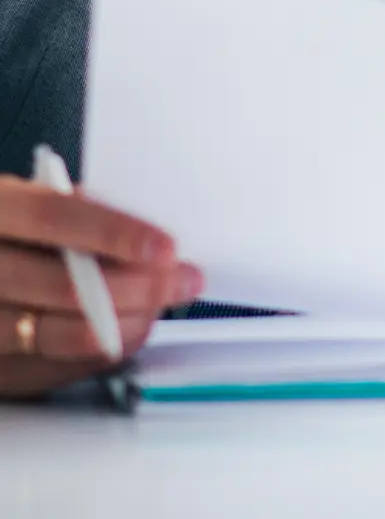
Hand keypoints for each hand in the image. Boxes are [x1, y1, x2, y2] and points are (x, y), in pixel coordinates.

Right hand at [0, 175, 201, 398]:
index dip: (112, 232)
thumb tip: (145, 233)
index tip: (164, 248)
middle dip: (137, 287)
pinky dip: (97, 354)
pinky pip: (49, 369)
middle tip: (181, 281)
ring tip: (158, 309)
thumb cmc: (10, 230)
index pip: (53, 217)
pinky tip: (124, 333)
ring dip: (124, 324)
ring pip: (58, 335)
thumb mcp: (32, 201)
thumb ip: (79, 210)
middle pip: (64, 286)